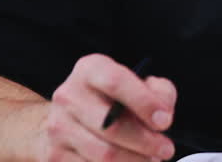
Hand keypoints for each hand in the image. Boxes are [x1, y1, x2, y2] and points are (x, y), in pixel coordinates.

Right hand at [42, 53, 177, 161]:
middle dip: (145, 142)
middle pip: (110, 125)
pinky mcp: (55, 155)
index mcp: (90, 70)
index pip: (115, 82)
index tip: (165, 121)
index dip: (144, 102)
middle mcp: (68, 95)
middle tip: (166, 150)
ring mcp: (58, 127)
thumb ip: (158, 92)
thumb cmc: (113, 99)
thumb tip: (162, 115)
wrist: (72, 118)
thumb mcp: (139, 84)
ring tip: (151, 160)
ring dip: (134, 161)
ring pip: (103, 154)